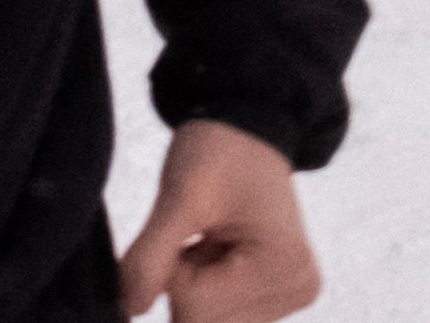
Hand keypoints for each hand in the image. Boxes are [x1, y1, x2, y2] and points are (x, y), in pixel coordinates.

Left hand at [120, 119, 320, 320]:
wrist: (248, 127)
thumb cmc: (221, 150)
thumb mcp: (180, 196)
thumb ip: (149, 256)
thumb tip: (131, 309)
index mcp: (285, 266)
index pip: (196, 311)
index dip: (171, 274)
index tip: (186, 230)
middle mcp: (298, 288)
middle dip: (184, 283)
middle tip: (199, 235)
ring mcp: (290, 294)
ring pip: (209, 322)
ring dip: (194, 286)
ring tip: (212, 238)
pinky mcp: (278, 295)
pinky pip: (222, 314)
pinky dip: (206, 287)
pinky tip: (218, 250)